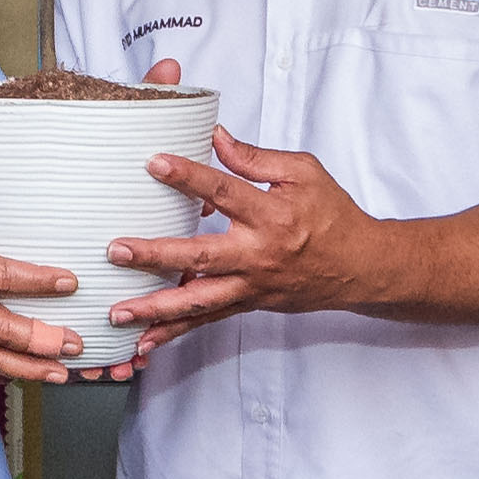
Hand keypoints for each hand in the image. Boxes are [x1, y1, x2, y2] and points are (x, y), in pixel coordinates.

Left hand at [102, 131, 379, 333]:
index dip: (188, 176)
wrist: (361, 267)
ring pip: (198, 300)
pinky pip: (207, 321)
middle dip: (155, 255)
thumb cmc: (333, 214)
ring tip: (118, 311)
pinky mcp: (249, 304)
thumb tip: (216, 137)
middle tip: (116, 250)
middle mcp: (258, 254)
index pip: (224, 191)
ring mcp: (251, 285)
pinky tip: (143, 341)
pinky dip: (175, 332)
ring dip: (156, 307)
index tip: (154, 163)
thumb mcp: (304, 173)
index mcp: (271, 215)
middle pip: (200, 255)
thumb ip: (257, 158)